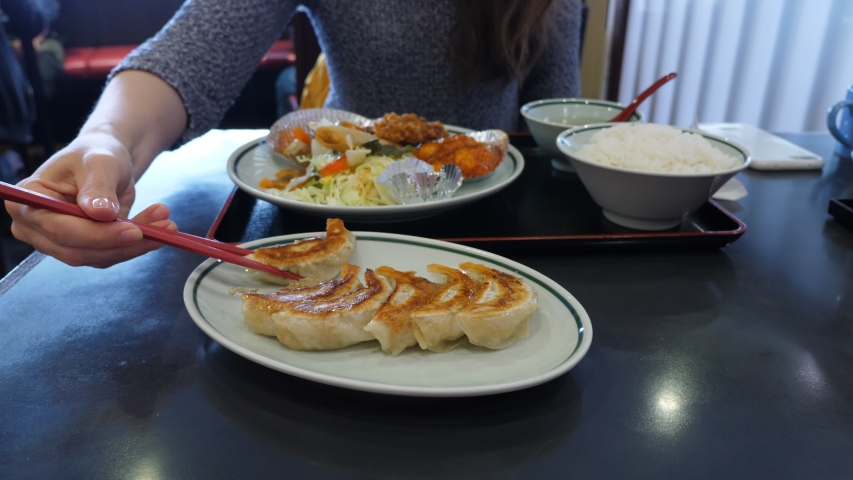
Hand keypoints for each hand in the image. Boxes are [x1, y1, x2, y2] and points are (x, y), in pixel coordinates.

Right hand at [4, 133, 176, 267]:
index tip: (134, 231)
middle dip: (123, 242)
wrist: (107, 160)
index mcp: (29, 200)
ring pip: (99, 257)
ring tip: (167, 223)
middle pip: (78, 250)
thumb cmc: (95, 154)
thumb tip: (100, 214)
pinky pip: (111, 254)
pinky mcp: (84, 248)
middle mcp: (37, 226)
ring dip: (137, 244)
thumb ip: (98, 187)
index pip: (59, 229)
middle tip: (163, 228)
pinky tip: (160, 228)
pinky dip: (139, 244)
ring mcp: (59, 241)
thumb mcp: (99, 162)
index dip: (97, 234)